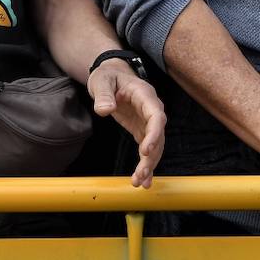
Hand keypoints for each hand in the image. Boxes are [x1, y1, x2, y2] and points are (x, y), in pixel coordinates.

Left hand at [86, 59, 165, 187]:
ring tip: (139, 183)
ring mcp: (147, 121)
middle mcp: (151, 109)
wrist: (111, 76)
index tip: (146, 150)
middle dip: (151, 156)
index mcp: (144, 95)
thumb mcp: (101, 81)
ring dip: (149, 165)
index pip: (156, 115)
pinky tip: (144, 181)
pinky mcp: (141, 130)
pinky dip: (147, 164)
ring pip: (155, 145)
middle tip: (140, 174)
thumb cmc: (108, 76)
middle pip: (158, 135)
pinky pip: (148, 148)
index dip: (155, 133)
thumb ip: (103, 94)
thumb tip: (105, 110)